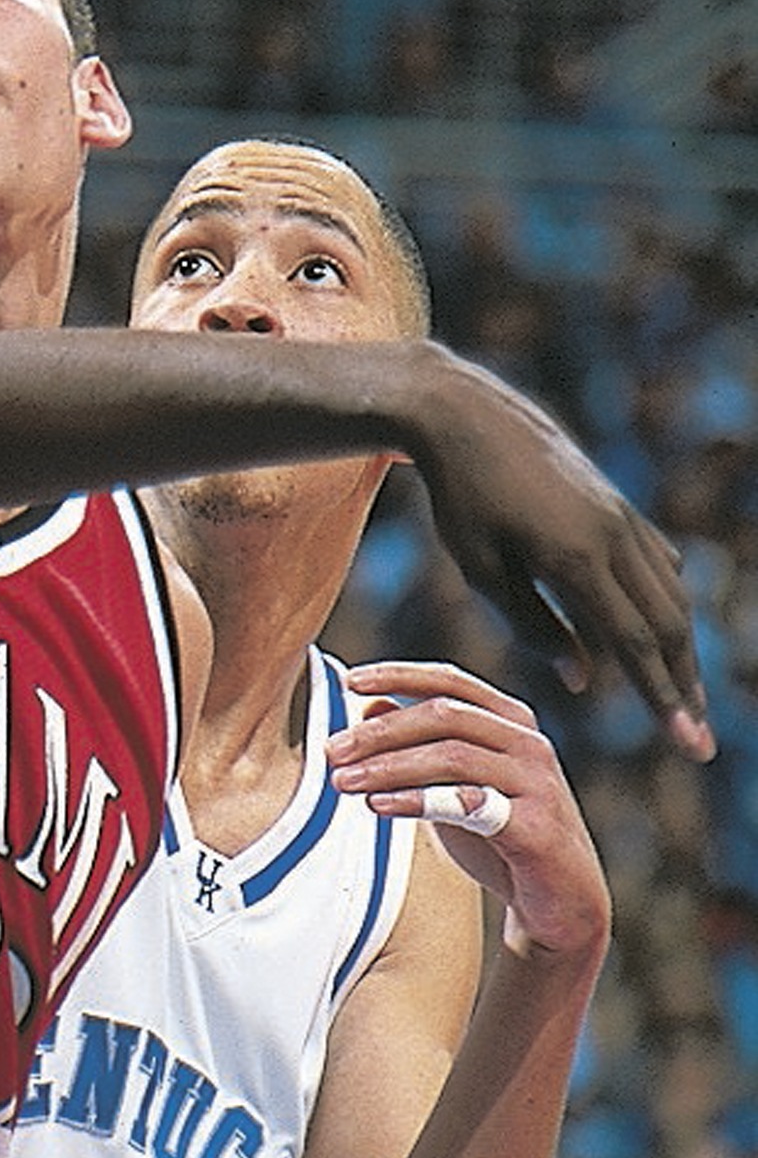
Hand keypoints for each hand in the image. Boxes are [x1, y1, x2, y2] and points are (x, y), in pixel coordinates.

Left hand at [330, 660, 610, 962]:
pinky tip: (378, 806)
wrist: (557, 900)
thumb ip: (416, 744)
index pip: (449, 681)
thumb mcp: (450, 782)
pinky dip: (418, 800)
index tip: (350, 681)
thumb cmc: (498, 833)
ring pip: (452, 756)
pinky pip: (470, 804)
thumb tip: (367, 705)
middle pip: (443, 716)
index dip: (398, 675)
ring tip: (342, 782)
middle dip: (380, 732)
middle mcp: (527, 742)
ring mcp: (536, 782)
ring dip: (389, 767)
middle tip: (332, 752)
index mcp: (509, 720)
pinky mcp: (538, 826)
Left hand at [407, 348, 710, 759]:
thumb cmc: (460, 498)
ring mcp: (621, 517)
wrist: (468, 416)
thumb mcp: (483, 569)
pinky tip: (663, 628)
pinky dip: (666, 601)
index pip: (633, 643)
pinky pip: (656, 562)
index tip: (687, 741)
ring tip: (683, 695)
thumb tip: (584, 679)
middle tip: (697, 739)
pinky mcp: (616, 504)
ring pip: (669, 595)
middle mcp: (613, 537)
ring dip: (680, 649)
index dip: (663, 696)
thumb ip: (533, 625)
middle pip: (667, 626)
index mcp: (576, 558)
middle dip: (684, 686)